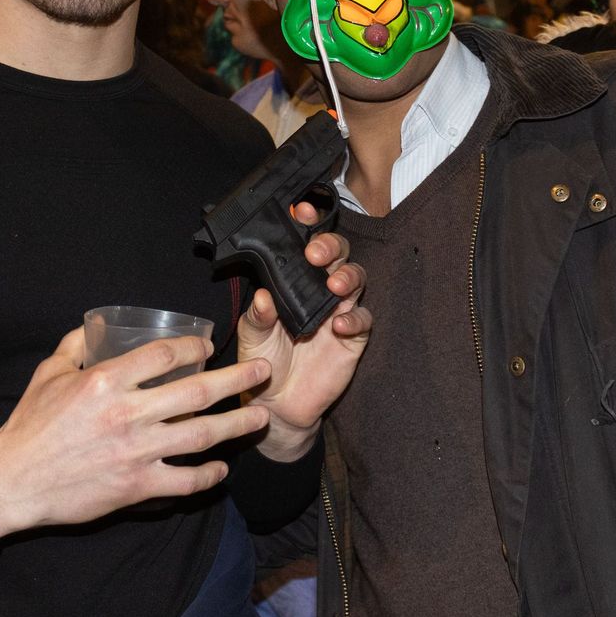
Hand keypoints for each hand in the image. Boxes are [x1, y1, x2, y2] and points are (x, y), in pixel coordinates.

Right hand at [0, 327, 272, 543]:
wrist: (13, 481)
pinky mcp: (135, 486)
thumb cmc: (29, 424)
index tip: (209, 346)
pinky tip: (221, 469)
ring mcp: (135, 453)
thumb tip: (98, 324)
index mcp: (106, 381)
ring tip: (261, 418)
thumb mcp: (49, 372)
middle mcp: (127, 414)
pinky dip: (207, 476)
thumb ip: (76, 344)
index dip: (194, 346)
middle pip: (197, 392)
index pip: (165, 355)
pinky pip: (183, 481)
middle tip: (263, 371)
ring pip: (201, 436)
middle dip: (237, 379)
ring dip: (237, 426)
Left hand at [238, 202, 371, 461]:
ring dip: (347, 276)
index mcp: (293, 282)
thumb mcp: (252, 337)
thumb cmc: (263, 362)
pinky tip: (339, 326)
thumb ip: (258, 316)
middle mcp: (318, 291)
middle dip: (330, 247)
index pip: (303, 245)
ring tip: (333, 286)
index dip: (307, 225)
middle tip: (315, 254)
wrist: (277, 405)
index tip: (301, 211)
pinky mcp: (353, 338)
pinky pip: (362, 321)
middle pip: (337, 255)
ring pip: (355, 280)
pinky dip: (355, 319)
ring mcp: (339, 312)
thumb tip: (263, 296)